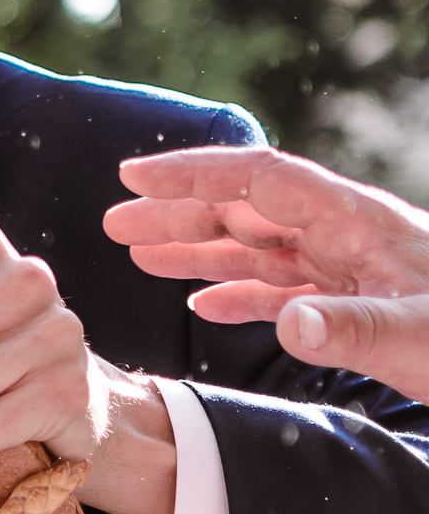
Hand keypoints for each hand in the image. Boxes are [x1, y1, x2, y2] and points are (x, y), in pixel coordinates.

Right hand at [107, 145, 428, 400]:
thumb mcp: (421, 339)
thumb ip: (352, 328)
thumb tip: (288, 322)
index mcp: (360, 225)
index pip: (262, 181)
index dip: (194, 174)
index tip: (132, 177)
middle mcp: (351, 239)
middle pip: (251, 210)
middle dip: (180, 211)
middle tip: (114, 224)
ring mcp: (354, 271)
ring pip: (261, 248)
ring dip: (199, 249)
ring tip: (139, 255)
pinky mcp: (360, 306)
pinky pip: (286, 290)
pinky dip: (240, 293)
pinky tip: (205, 305)